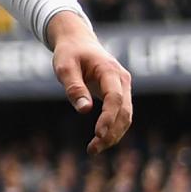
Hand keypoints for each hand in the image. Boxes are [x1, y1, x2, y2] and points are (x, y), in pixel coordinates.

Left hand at [49, 10, 132, 151]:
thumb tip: (84, 111)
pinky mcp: (119, 94)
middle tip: (93, 149)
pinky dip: (113, 129)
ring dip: (113, 134)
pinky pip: (121, 114)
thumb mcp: (64, 67)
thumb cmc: (69, 53)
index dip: (108, 118)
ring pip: (126, 116)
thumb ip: (74, 87)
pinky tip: (100, 141)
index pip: (114, 99)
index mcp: (110, 71)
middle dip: (111, 132)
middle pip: (124, 111)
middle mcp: (122, 80)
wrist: (78, 41)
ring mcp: (123, 87)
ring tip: (94, 150)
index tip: (98, 135)